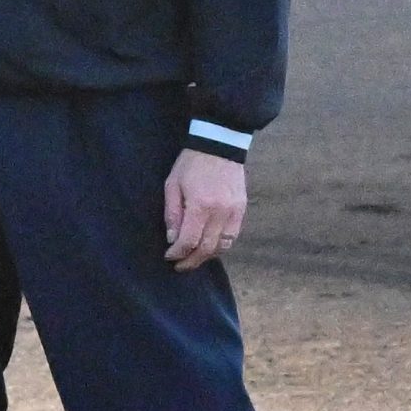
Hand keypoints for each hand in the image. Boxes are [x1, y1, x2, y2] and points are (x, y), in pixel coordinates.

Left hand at [163, 148, 245, 271]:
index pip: (189, 241)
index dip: (177, 253)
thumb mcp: (172, 185)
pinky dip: (221, 246)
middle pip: (206, 249)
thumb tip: (173, 239)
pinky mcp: (241, 209)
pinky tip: (210, 246)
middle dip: (191, 261)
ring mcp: (234, 212)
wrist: (219, 145)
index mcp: (200, 205)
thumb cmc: (191, 164)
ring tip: (195, 258)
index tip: (169, 256)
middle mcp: (220, 212)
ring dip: (207, 256)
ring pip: (222, 246)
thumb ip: (172, 213)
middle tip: (180, 265)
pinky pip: (233, 236)